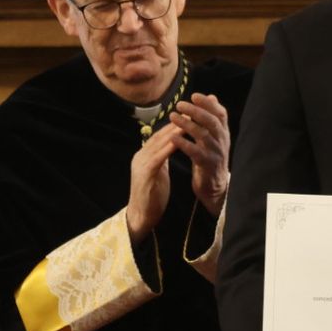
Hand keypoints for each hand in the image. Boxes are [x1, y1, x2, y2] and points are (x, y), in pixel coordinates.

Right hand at [127, 124, 180, 240]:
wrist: (141, 216)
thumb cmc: (152, 196)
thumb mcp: (158, 173)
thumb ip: (162, 159)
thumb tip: (170, 145)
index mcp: (144, 156)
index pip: (160, 136)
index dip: (174, 125)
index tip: (189, 116)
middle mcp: (140, 156)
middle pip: (159, 136)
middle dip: (175, 124)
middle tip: (190, 113)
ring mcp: (141, 165)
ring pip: (158, 144)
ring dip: (173, 132)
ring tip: (187, 123)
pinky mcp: (145, 175)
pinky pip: (157, 158)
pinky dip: (167, 148)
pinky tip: (178, 142)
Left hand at [170, 93, 230, 216]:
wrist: (214, 185)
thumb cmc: (210, 156)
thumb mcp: (213, 136)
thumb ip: (212, 117)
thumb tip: (212, 96)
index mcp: (223, 132)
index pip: (220, 113)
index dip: (208, 104)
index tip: (194, 95)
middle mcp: (222, 141)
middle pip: (212, 122)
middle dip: (196, 111)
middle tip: (180, 104)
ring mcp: (216, 153)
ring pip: (203, 135)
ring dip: (187, 124)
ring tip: (173, 116)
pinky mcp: (208, 165)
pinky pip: (196, 153)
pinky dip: (184, 144)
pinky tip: (173, 137)